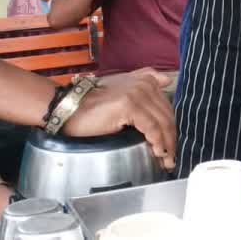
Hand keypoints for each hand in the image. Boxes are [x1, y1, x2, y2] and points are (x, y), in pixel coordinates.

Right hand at [62, 72, 176, 168]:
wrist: (68, 108)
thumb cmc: (93, 105)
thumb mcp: (121, 88)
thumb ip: (144, 80)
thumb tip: (167, 80)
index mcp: (145, 79)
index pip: (166, 108)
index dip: (171, 128)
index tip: (172, 147)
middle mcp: (144, 83)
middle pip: (167, 115)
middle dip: (171, 139)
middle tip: (171, 159)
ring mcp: (137, 93)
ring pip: (162, 123)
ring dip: (167, 145)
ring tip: (166, 161)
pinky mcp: (129, 105)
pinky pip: (151, 127)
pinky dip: (157, 142)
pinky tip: (157, 153)